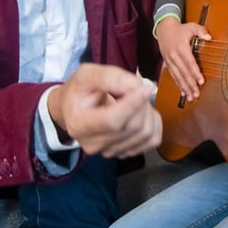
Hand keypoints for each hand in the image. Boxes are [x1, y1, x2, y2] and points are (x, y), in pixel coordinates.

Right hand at [47, 63, 162, 158]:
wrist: (73, 110)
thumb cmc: (79, 91)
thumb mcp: (86, 75)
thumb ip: (109, 77)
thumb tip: (136, 86)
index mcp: (79, 124)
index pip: (112, 121)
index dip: (133, 104)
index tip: (145, 87)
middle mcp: (93, 143)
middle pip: (133, 126)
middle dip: (141, 102)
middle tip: (133, 88)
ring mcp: (109, 151)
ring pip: (146, 133)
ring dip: (148, 111)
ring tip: (134, 99)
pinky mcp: (125, 153)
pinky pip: (153, 139)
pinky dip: (154, 123)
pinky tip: (141, 112)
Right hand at [156, 17, 210, 100]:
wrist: (163, 29)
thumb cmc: (180, 29)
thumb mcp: (191, 26)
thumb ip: (200, 30)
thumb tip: (209, 37)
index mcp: (180, 48)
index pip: (189, 62)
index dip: (195, 72)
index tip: (201, 81)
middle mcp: (174, 56)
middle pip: (183, 72)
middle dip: (190, 84)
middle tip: (197, 94)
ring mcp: (169, 61)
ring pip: (178, 77)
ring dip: (185, 88)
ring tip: (191, 97)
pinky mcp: (167, 64)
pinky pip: (173, 76)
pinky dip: (178, 85)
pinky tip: (183, 92)